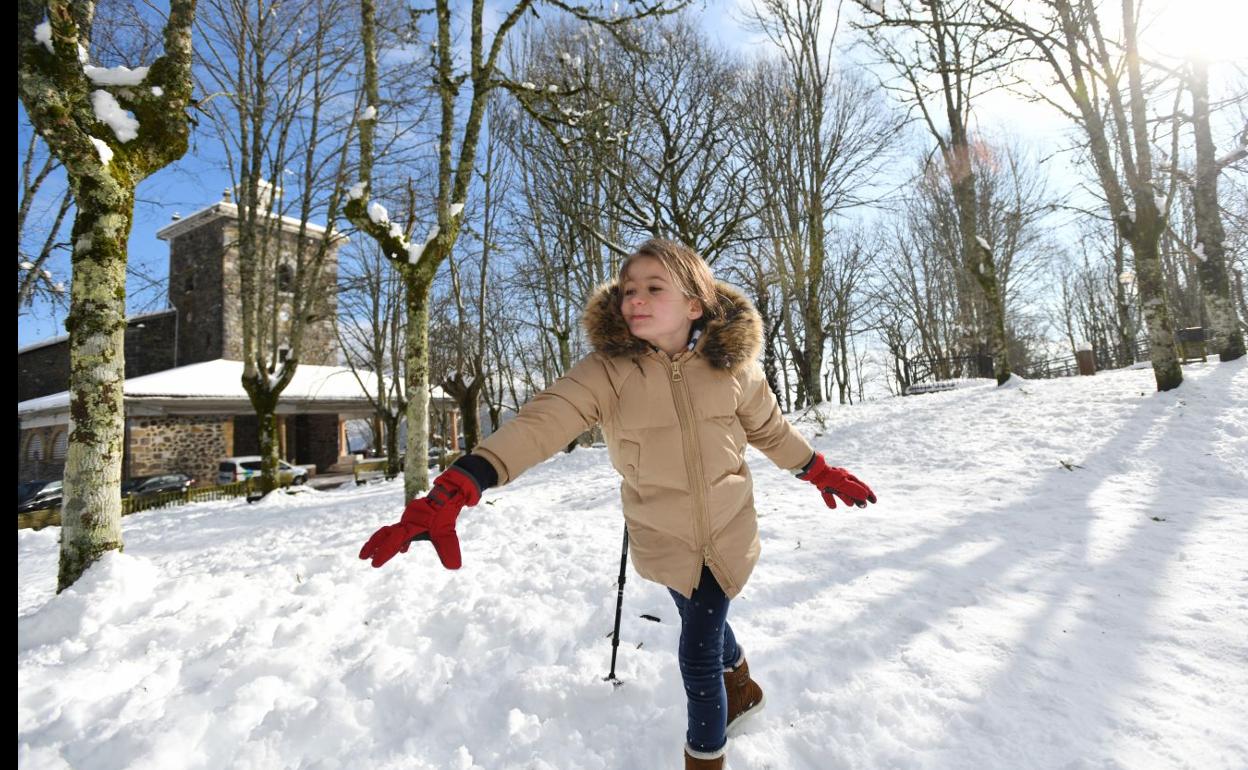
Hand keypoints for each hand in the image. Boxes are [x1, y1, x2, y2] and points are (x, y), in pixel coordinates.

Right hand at [359, 466, 481, 568]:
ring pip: (389, 532)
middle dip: (372, 546)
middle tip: (362, 557)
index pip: (394, 541)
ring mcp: (406, 519)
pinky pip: (399, 530)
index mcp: (410, 526)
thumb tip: (455, 567)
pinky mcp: (410, 519)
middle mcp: (405, 522)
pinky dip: (396, 540)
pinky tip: (403, 550)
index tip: (374, 564)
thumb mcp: (448, 534)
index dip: (384, 552)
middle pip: (384, 534)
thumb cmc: (445, 515)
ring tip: (372, 555)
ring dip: (380, 543)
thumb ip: (448, 549)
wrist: (447, 496)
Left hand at [797, 452, 876, 508]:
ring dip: (846, 498)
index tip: (874, 502)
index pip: (862, 487)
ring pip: (841, 492)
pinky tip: (833, 506)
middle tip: (862, 506)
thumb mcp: (843, 484)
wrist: (813, 472)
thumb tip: (865, 496)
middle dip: (858, 498)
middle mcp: (842, 479)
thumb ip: (854, 490)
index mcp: (849, 478)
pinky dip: (831, 499)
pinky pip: (828, 493)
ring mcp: (832, 482)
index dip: (868, 494)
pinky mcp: (823, 484)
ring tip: (850, 504)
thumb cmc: (829, 477)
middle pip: (852, 490)